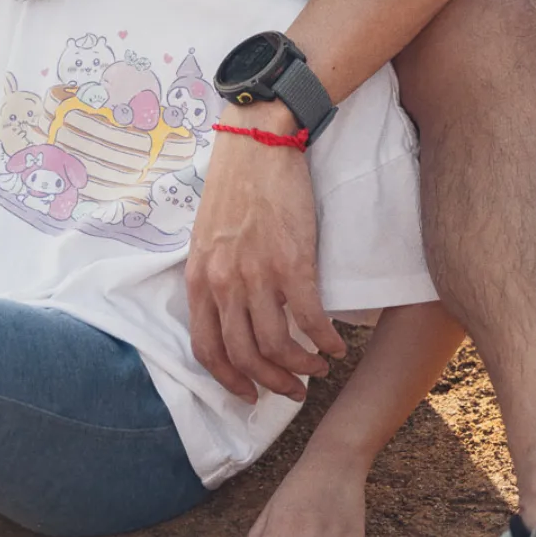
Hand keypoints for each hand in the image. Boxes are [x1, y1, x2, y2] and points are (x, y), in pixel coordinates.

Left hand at [186, 109, 344, 401]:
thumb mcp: (207, 236)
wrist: (258, 143)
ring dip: (302, 367)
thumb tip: (229, 312)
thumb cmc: (236, 186)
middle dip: (271, 383)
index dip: (228, 379)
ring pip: (278, 347)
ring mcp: (257, 275)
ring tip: (317, 368)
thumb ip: (214, 275)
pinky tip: (336, 346)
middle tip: (293, 390)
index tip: (248, 393)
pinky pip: (310, 321)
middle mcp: (223, 283)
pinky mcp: (293, 263)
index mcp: (199, 278)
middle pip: (244, 356)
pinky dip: (325, 342)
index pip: (206, 348)